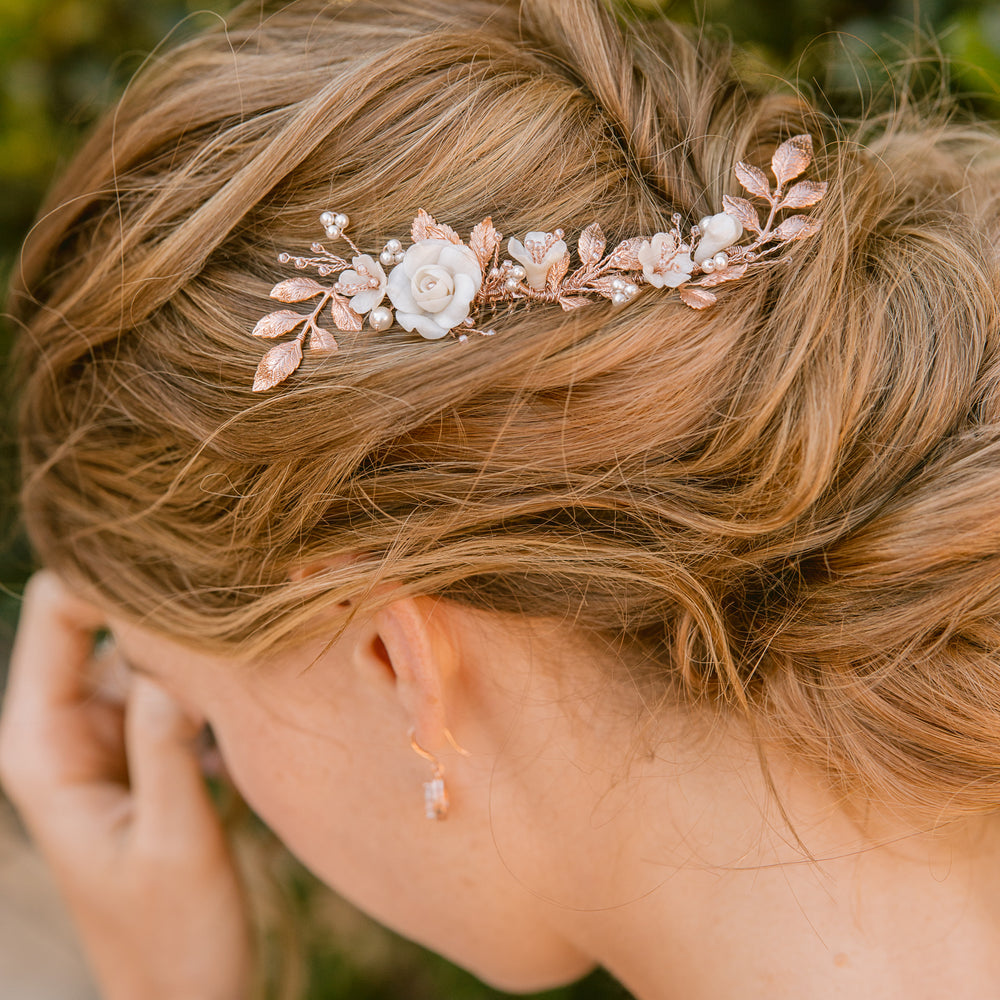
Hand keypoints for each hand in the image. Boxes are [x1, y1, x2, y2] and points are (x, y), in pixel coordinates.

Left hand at [0, 572, 251, 999]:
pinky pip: (169, 685)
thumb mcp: (175, 840)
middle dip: (163, 605)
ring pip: (143, 650)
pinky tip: (244, 699)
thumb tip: (177, 648)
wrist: (183, 995)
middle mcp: (65, 729)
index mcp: (43, 747)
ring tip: (251, 644)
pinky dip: (204, 681)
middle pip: (101, 622)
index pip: (56, 619)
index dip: (110, 576)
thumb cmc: (171, 934)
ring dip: (192, 644)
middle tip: (240, 596)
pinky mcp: (142, 748)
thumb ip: (165, 742)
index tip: (190, 557)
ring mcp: (105, 736)